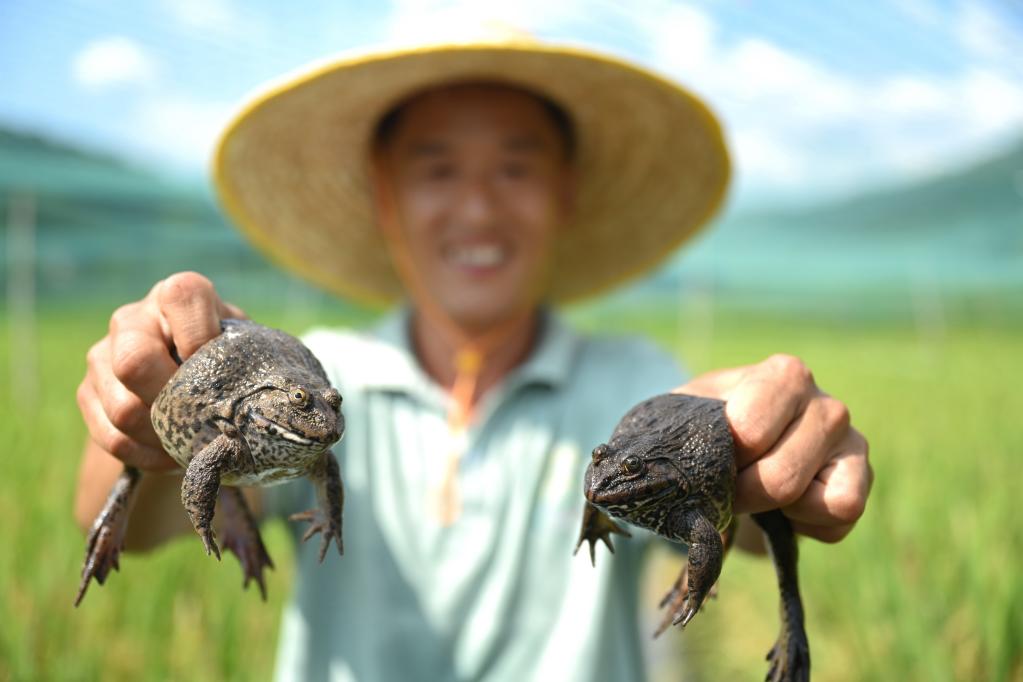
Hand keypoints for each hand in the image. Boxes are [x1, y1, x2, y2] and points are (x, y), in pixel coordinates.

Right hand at [76, 272, 244, 471]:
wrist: (186, 382)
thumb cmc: (227, 360)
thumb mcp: (243, 349)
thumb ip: (251, 359)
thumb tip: (279, 401)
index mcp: (177, 296)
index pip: (182, 297)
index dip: (202, 338)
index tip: (222, 370)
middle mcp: (133, 319)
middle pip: (135, 360)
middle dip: (172, 399)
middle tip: (204, 418)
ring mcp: (103, 355)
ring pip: (123, 409)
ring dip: (164, 436)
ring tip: (194, 443)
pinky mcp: (88, 394)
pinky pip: (112, 437)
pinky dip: (147, 455)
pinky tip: (172, 454)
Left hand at [678, 354, 871, 542]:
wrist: (736, 444)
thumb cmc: (709, 424)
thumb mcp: (688, 415)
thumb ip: (682, 429)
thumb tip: (657, 463)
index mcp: (785, 375)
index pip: (750, 433)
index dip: (721, 462)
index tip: (708, 458)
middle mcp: (827, 403)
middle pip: (781, 479)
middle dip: (742, 497)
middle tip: (726, 488)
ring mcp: (852, 441)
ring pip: (817, 501)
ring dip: (775, 510)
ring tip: (759, 489)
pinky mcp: (862, 479)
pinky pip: (840, 518)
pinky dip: (807, 524)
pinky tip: (787, 504)